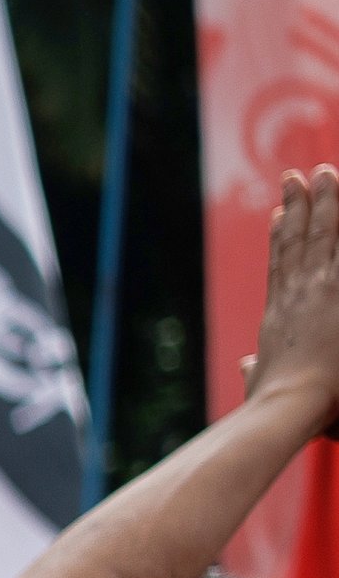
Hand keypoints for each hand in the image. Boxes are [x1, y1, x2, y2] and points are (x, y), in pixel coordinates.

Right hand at [242, 166, 338, 425]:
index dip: (278, 236)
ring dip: (324, 201)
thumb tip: (248, 365)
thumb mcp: (260, 382)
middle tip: (301, 177)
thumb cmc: (272, 404)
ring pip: (322, 234)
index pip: (280, 267)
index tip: (280, 213)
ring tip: (325, 174)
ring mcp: (319, 289)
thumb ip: (257, 369)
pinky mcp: (337, 292)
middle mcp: (296, 294)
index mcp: (278, 314)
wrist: (288, 403)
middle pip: (297, 240)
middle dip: (300, 206)